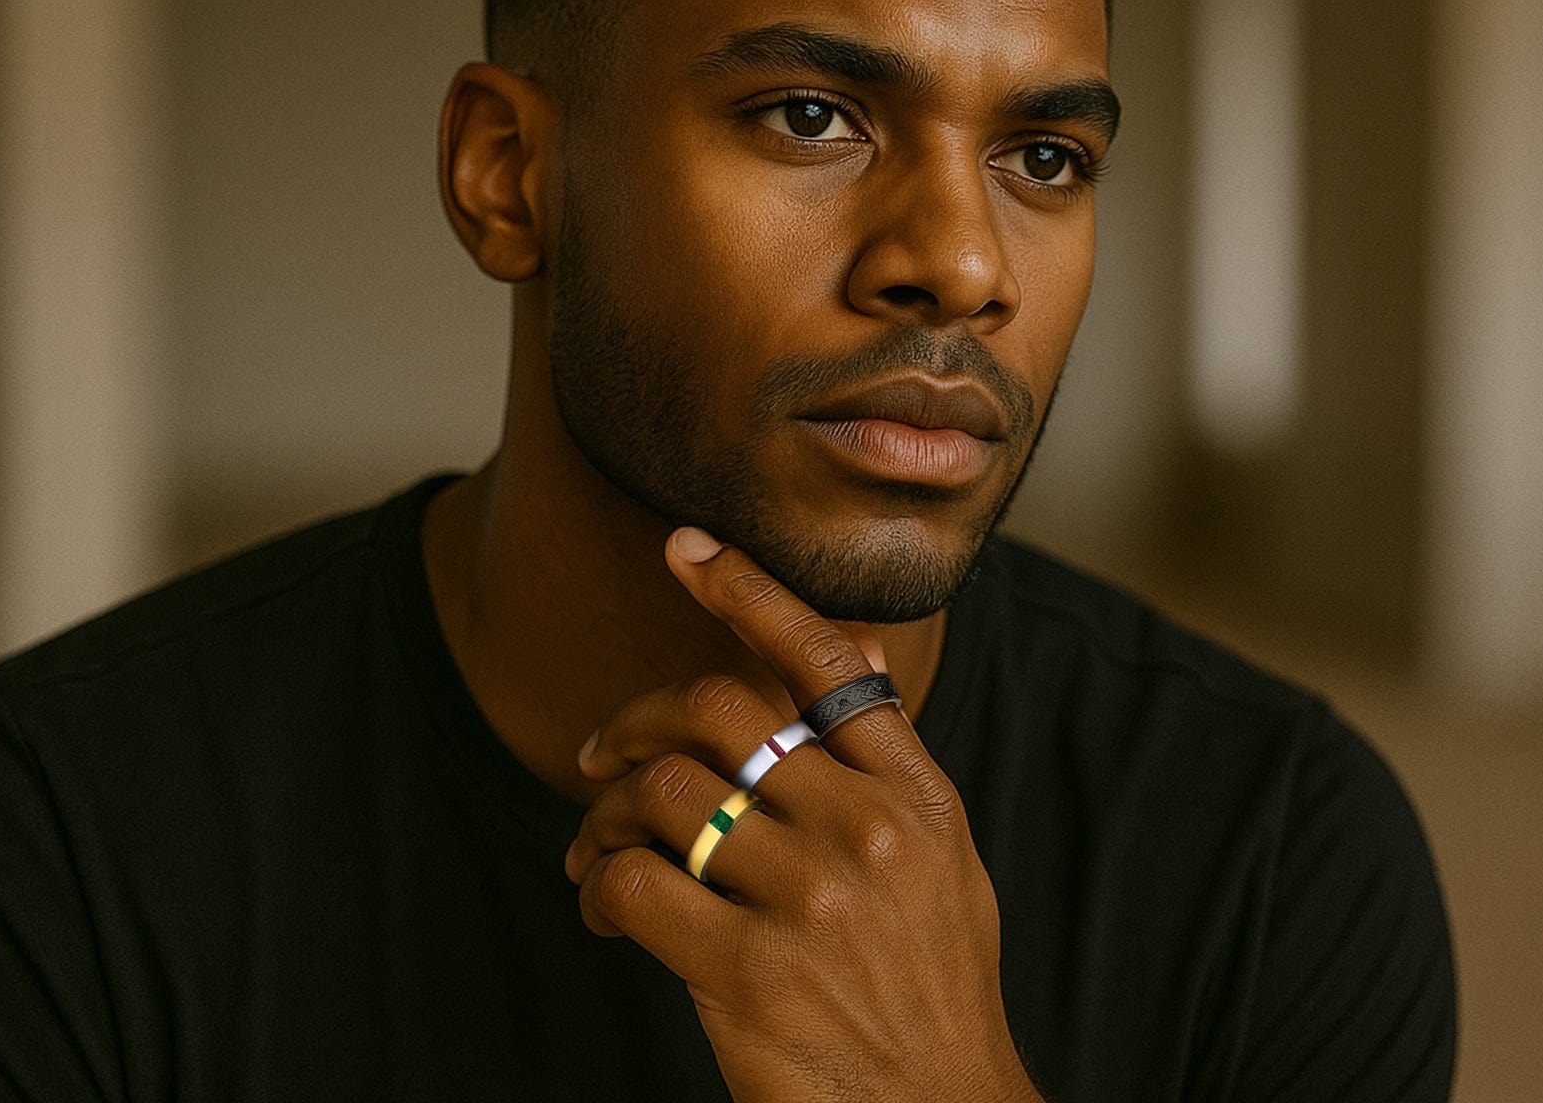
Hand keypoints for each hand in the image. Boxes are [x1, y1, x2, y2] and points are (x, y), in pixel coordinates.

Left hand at [563, 527, 1041, 1102]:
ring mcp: (809, 900)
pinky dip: (599, 886)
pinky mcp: (746, 971)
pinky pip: (635, 882)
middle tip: (601, 751)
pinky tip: (606, 906)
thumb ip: (888, 771)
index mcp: (916, 798)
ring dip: (605, 813)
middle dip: (637, 718)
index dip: (749, 591)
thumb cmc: (931, 994)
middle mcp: (867, 833)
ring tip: (597, 850)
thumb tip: (854, 660)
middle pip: (718, 710)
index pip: (826, 662)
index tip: (687, 548)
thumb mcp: (944, 867)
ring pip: (662, 792)